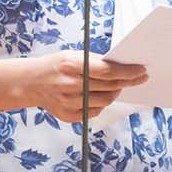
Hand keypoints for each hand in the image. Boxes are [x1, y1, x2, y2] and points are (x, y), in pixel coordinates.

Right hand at [15, 52, 147, 122]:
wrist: (30, 82)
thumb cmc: (55, 66)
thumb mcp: (74, 55)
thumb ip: (95, 61)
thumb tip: (122, 66)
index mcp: (72, 65)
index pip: (108, 71)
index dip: (128, 72)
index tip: (141, 70)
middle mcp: (70, 85)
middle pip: (109, 87)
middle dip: (127, 82)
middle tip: (138, 77)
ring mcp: (69, 103)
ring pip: (105, 101)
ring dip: (115, 93)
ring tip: (117, 85)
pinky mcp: (69, 116)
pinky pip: (94, 111)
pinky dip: (101, 104)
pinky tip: (100, 95)